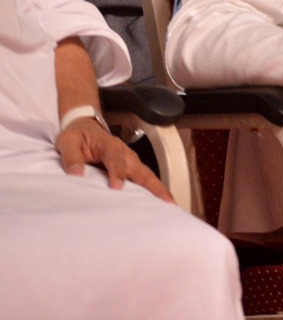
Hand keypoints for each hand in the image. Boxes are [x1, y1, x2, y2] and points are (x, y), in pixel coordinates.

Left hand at [56, 118, 172, 201]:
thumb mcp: (67, 142)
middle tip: (165, 200)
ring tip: (168, 203)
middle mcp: (124, 153)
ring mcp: (130, 160)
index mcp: (109, 145)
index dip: (118, 172)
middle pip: (142, 169)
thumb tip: (76, 174)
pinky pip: (143, 177)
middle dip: (154, 184)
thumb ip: (71, 157)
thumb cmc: (76, 136)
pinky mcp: (130, 166)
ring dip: (158, 187)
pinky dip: (153, 187)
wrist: (84, 127)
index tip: (117, 187)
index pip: (115, 159)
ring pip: (146, 174)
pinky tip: (158, 200)